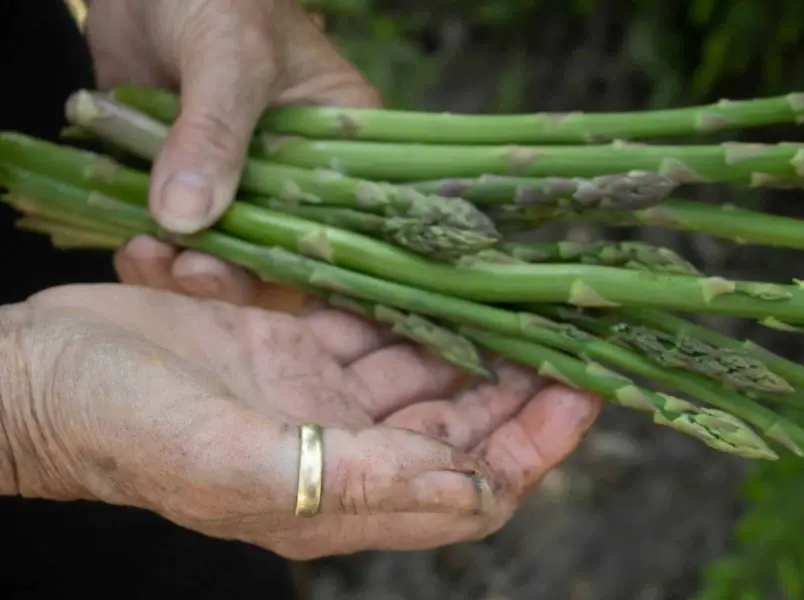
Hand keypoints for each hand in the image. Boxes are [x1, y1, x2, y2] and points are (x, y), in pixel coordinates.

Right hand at [0, 284, 601, 558]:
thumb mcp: (231, 460)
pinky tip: (446, 273)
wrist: (32, 374)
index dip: (535, 448)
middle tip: (574, 325)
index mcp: (338, 501)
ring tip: (526, 290)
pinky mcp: (294, 348)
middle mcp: (342, 455)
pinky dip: (412, 304)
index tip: (585, 392)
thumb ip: (354, 481)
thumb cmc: (116, 425)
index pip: (472, 491)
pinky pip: (377, 325)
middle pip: (465, 426)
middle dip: (524, 384)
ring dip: (477, 336)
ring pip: (429, 371)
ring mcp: (319, 399)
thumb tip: (473, 492)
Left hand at [84, 0, 377, 309]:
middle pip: (284, 253)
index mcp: (343, 142)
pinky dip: (153, 251)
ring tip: (149, 256)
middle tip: (193, 272)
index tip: (272, 293)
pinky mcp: (183, 177)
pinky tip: (133, 247)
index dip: (319, 271)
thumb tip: (187, 219)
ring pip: (227, 253)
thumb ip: (213, 132)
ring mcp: (238, 179)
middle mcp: (298, 171)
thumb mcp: (230, 54)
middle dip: (238, 276)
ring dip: (188, 271)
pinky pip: (176, 235)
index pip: (348, 225)